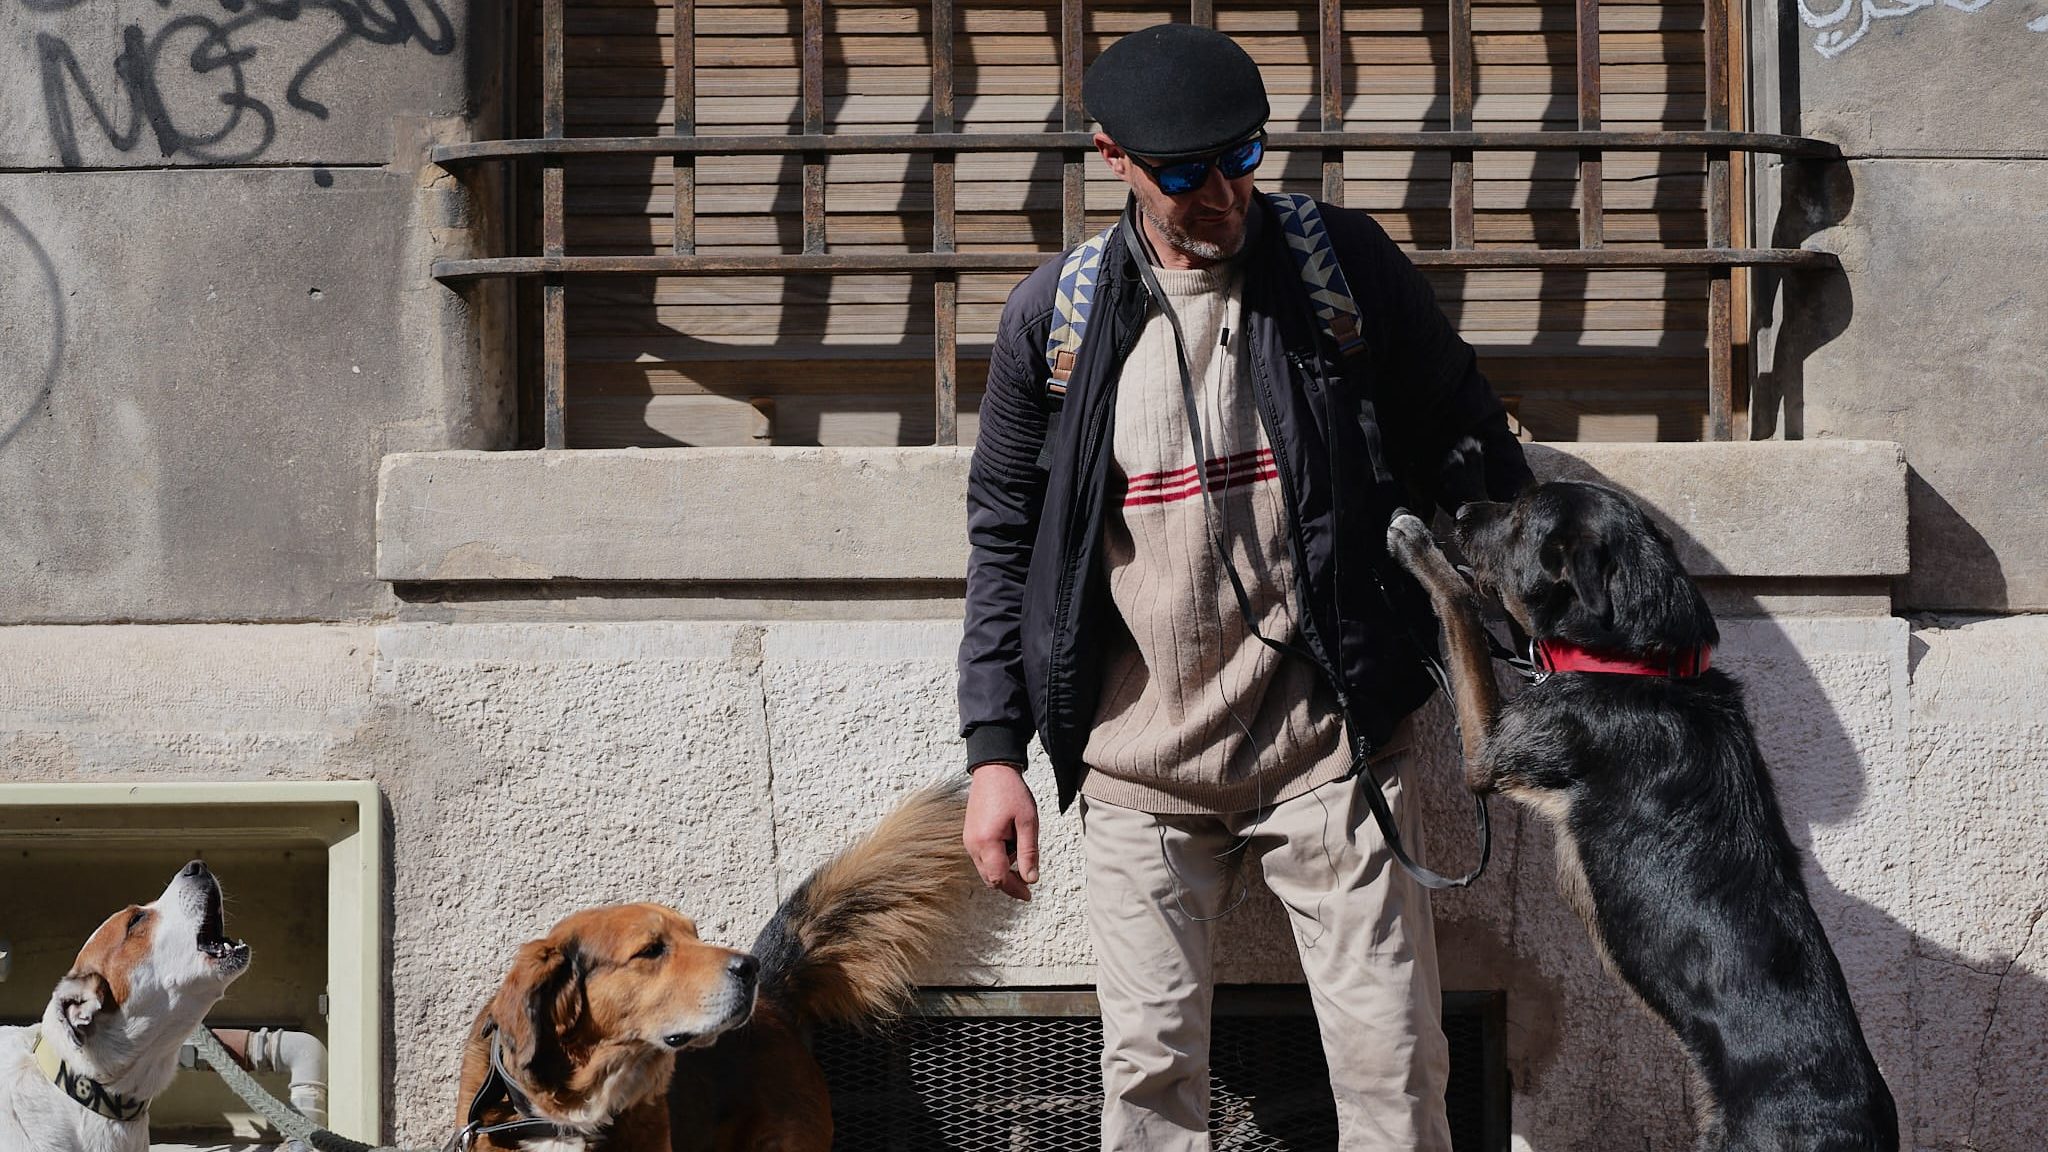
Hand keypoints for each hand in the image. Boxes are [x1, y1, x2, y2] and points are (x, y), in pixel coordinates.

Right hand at [963, 762, 1039, 901]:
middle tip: (1028, 879)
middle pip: (990, 878)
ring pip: (985, 869)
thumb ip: (1029, 853)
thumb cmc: (1011, 793)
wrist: (993, 770)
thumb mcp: (1028, 822)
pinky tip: (1010, 842)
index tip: (1029, 895)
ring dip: (1003, 868)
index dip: (1014, 890)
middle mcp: (972, 845)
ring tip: (1019, 843)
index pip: (998, 879)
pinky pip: (982, 857)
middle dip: (1009, 882)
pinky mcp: (968, 835)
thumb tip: (1031, 879)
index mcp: (986, 842)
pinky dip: (996, 858)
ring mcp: (968, 840)